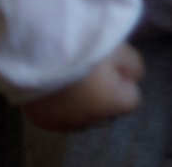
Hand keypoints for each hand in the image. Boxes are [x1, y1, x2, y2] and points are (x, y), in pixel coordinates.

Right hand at [22, 44, 142, 132]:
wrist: (38, 50)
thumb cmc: (84, 47)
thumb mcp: (121, 50)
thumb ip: (133, 68)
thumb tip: (131, 79)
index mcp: (110, 105)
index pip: (131, 100)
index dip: (124, 81)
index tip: (113, 66)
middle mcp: (87, 121)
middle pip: (106, 111)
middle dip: (104, 95)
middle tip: (91, 71)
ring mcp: (61, 123)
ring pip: (82, 116)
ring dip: (81, 102)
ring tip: (71, 77)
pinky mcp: (40, 120)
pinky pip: (59, 117)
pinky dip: (60, 105)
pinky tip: (56, 88)